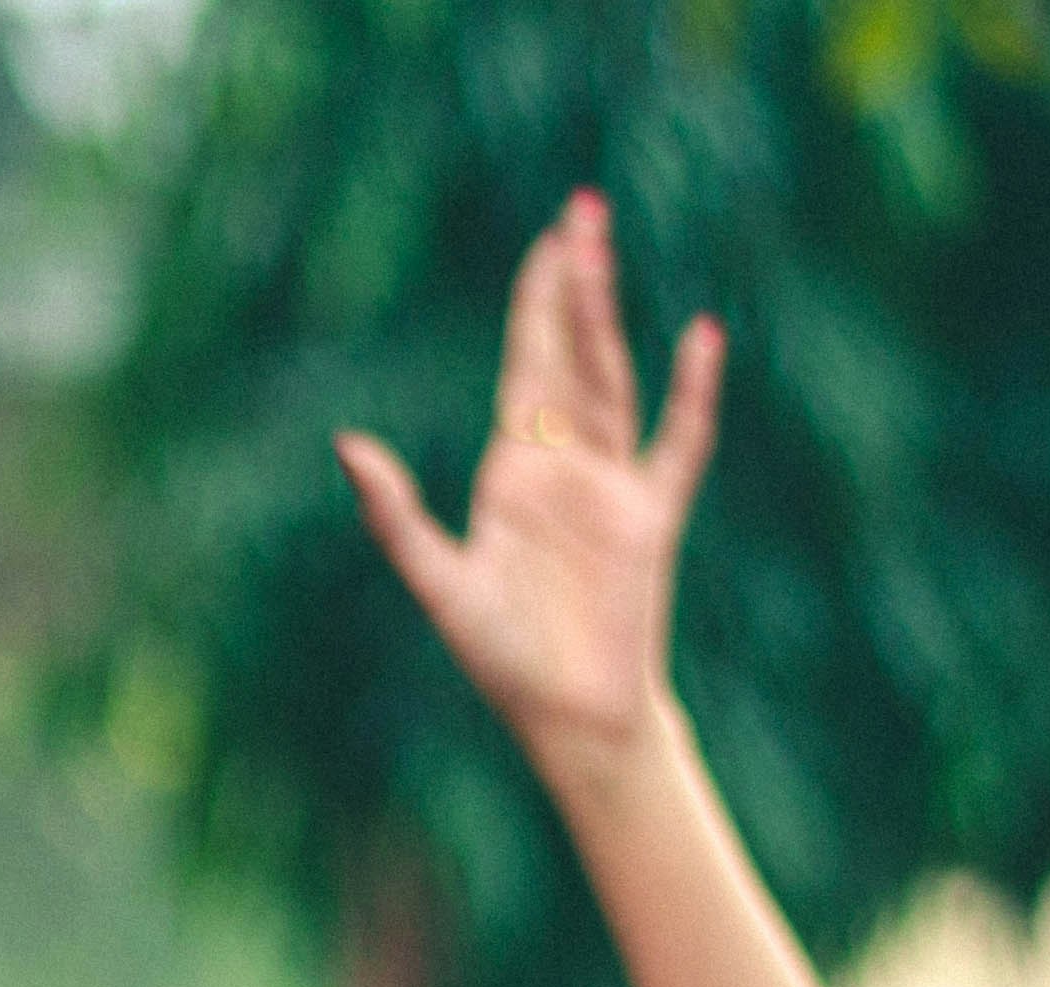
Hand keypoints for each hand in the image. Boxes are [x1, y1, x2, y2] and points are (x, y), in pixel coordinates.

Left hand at [335, 190, 726, 788]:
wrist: (564, 715)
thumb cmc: (500, 656)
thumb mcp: (437, 581)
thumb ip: (394, 516)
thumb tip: (348, 444)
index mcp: (513, 469)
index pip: (526, 366)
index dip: (534, 303)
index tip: (545, 241)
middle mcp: (566, 464)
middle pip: (572, 354)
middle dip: (575, 285)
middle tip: (581, 209)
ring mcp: (613, 484)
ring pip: (614, 379)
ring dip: (609, 317)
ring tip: (606, 251)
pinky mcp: (653, 516)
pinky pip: (679, 442)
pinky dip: (693, 393)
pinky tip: (702, 338)